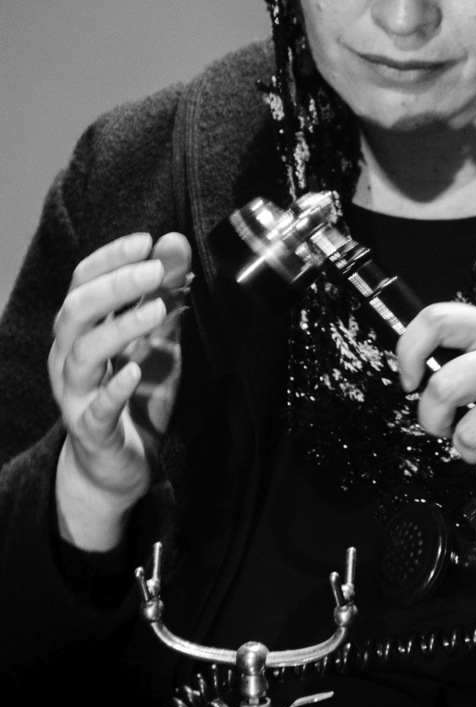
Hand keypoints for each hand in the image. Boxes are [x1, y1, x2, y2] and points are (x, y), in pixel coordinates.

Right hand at [49, 231, 191, 548]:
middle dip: (114, 285)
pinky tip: (133, 371)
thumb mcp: (156, 339)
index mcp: (82, 331)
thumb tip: (174, 242)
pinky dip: (114, 388)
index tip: (145, 241)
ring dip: (120, 328)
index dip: (110, 259)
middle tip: (153, 269)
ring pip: (83, 354)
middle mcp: (70, 357)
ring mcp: (76, 394)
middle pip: (77, 311)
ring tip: (156, 310)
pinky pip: (97, 408)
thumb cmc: (135, 396)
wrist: (121, 465)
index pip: (84, 282)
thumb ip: (164, 293)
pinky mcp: (92, 430)